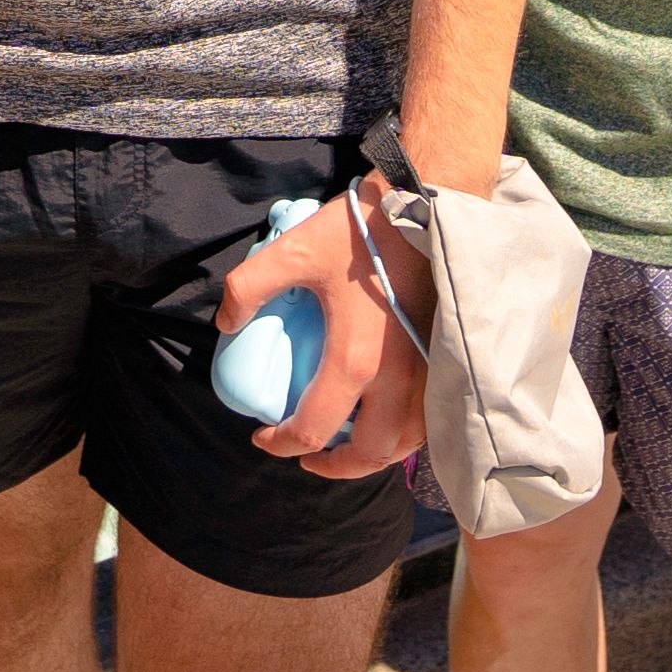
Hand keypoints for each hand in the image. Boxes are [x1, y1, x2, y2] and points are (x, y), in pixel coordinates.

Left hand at [217, 183, 436, 479]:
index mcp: (355, 362)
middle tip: (308, 455)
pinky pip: (427, 419)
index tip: (264, 436)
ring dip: (374, 454)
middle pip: (369, 453)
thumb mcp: (290, 251)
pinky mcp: (444, 359)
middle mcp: (398, 380)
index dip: (282, 444)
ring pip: (405, 443)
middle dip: (335, 466)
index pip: (314, 430)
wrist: (423, 205)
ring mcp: (427, 374)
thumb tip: (227, 324)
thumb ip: (248, 288)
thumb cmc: (358, 231)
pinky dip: (403, 433)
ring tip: (347, 441)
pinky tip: (384, 416)